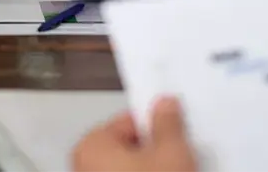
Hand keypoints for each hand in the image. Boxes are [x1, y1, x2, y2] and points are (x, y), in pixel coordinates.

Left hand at [72, 96, 197, 171]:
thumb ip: (168, 122)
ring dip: (154, 165)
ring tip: (180, 166)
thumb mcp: (170, 152)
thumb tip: (166, 103)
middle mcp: (85, 164)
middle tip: (182, 152)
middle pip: (130, 146)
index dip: (157, 122)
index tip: (177, 127)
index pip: (129, 120)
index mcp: (91, 145)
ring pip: (132, 166)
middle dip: (156, 147)